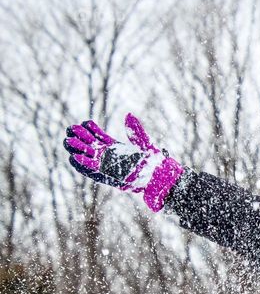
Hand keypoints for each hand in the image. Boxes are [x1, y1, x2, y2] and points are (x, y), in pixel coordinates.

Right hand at [63, 113, 182, 211]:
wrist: (157, 178)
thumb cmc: (152, 161)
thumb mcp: (144, 143)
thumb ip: (136, 130)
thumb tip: (129, 115)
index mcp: (116, 147)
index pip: (99, 136)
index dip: (90, 129)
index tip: (84, 123)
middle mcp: (109, 156)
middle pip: (90, 145)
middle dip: (80, 137)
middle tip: (70, 129)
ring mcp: (107, 166)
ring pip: (88, 156)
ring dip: (77, 150)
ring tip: (68, 141)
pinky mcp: (107, 176)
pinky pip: (91, 171)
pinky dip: (82, 165)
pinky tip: (73, 157)